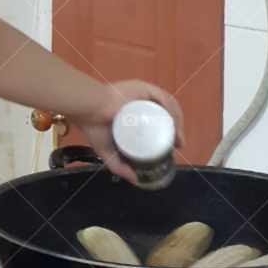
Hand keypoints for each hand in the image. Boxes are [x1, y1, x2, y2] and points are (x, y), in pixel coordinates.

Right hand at [70, 80, 184, 184]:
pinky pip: (162, 98)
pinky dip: (171, 110)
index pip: (157, 121)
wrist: (88, 110)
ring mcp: (143, 95)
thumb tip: (135, 180)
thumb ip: (119, 167)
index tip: (174, 147)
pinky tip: (173, 123)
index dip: (168, 133)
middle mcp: (141, 102)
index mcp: (133, 113)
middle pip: (166, 113)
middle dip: (176, 128)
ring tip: (178, 136)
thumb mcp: (108, 151)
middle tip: (179, 144)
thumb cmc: (94, 127)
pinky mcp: (143, 88)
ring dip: (177, 120)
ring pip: (167, 105)